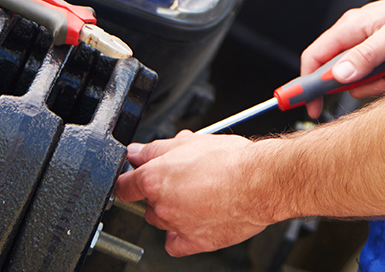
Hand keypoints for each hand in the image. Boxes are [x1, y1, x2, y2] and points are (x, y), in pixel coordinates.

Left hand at [117, 132, 269, 256]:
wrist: (260, 182)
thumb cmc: (231, 161)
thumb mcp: (189, 142)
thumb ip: (155, 148)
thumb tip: (137, 152)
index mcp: (155, 179)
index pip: (125, 185)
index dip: (129, 179)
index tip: (134, 177)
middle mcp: (161, 205)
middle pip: (147, 203)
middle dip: (160, 191)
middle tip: (183, 177)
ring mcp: (177, 226)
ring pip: (162, 221)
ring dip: (172, 209)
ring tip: (198, 194)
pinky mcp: (195, 242)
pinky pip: (176, 243)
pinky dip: (180, 233)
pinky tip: (194, 219)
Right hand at [298, 0, 384, 117]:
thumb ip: (365, 56)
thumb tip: (338, 74)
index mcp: (349, 28)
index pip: (314, 58)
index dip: (307, 84)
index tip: (310, 106)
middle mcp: (356, 38)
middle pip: (343, 76)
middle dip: (366, 81)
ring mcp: (370, 48)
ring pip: (365, 81)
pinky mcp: (384, 57)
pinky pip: (382, 79)